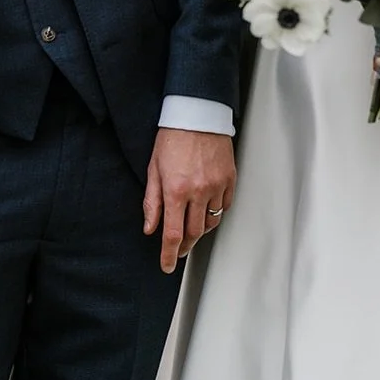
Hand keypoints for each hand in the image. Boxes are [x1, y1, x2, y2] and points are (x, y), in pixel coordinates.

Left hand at [143, 128, 236, 272]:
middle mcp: (198, 192)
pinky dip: (215, 213)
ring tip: (190, 228)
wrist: (197, 114)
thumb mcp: (154, 169)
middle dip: (184, 245)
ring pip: (211, 222)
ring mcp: (216, 186)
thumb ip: (151, 202)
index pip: (172, 234)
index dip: (168, 254)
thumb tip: (149, 228)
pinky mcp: (229, 179)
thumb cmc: (172, 137)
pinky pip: (224, 206)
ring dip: (200, 230)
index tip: (167, 265)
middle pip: (194, 233)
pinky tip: (206, 210)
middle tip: (177, 250)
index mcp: (175, 190)